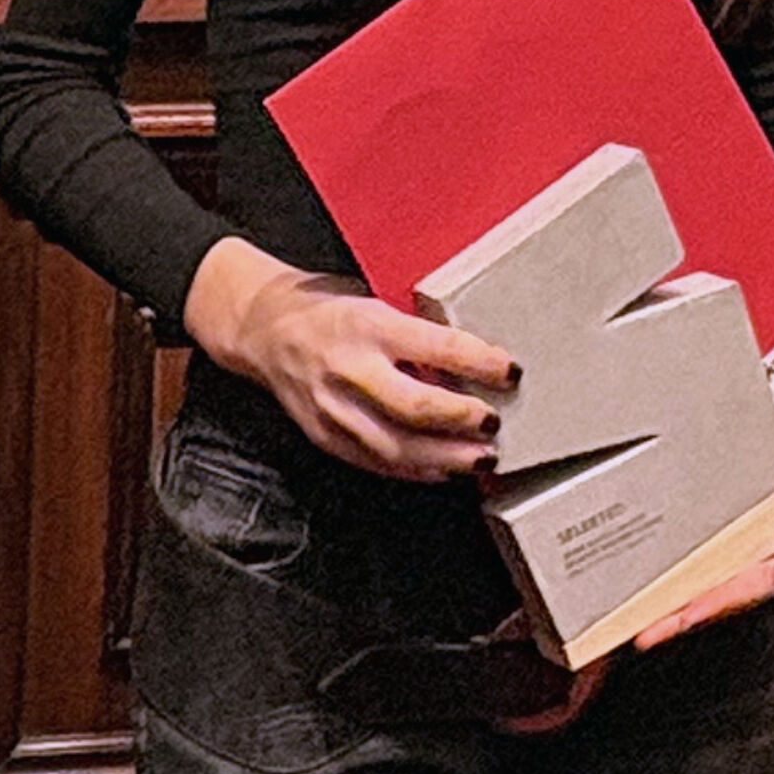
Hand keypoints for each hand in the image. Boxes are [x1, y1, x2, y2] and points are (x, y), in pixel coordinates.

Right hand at [182, 235, 516, 480]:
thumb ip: (416, 332)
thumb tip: (475, 359)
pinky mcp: (326, 435)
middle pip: (415, 405)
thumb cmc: (327, 309)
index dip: (479, 362)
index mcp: (367, 323)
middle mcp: (349, 367)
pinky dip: (414, 470)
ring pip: (397, 445)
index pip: (435, 346)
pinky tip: (442, 470)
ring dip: (445, 457)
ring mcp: (334, 407)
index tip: (510, 370)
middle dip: (462, 419)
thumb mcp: (375, 302)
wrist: (264, 330)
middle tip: (494, 422)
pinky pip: (376, 461)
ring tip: (481, 460)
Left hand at [631, 399, 773, 651]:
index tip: (684, 618)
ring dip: (672, 598)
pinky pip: (700, 550)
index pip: (749, 589)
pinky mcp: (731, 525)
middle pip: (719, 593)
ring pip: (705, 578)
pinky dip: (675, 566)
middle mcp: (766, 556)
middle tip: (645, 632)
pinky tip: (650, 572)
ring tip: (637, 615)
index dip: (716, 604)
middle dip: (681, 615)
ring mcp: (746, 542)